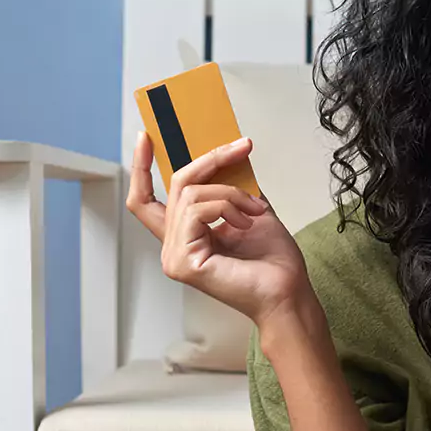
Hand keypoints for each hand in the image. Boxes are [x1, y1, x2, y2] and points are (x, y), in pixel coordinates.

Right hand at [126, 131, 315, 329]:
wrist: (289, 292)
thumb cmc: (276, 263)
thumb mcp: (252, 211)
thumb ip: (234, 187)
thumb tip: (229, 156)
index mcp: (185, 237)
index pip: (147, 201)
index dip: (141, 168)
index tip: (146, 138)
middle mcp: (173, 247)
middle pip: (175, 187)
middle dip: (209, 160)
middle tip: (242, 146)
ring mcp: (174, 256)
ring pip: (190, 195)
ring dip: (230, 193)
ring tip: (255, 209)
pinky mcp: (182, 261)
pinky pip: (196, 211)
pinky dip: (226, 206)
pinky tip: (245, 222)